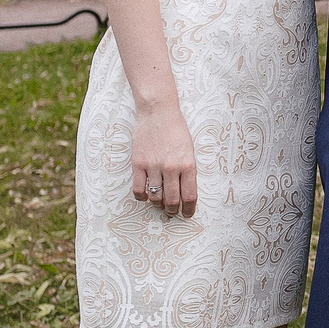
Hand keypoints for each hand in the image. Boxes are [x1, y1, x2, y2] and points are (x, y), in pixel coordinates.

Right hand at [130, 104, 198, 218]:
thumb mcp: (190, 150)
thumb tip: (184, 190)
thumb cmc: (177, 130)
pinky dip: (141, 197)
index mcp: (188, 165)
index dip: (189, 209)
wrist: (158, 113)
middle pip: (172, 200)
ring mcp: (153, 166)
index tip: (187, 214)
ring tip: (159, 204)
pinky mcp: (138, 163)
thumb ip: (187, 170)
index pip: (190, 196)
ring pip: (155, 196)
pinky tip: (145, 196)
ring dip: (157, 204)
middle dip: (172, 210)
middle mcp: (171, 168)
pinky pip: (138, 188)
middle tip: (172, 212)